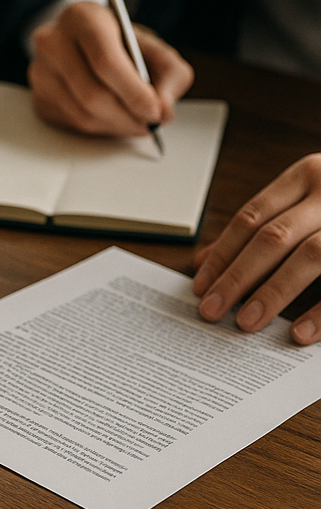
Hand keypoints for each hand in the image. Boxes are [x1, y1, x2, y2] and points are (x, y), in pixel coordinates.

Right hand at [28, 0, 192, 135]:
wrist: (82, 42)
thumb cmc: (118, 43)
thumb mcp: (152, 46)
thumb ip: (169, 73)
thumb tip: (164, 111)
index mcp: (82, 18)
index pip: (105, 61)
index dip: (133, 92)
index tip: (155, 110)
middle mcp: (52, 42)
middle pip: (92, 93)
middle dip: (127, 115)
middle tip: (149, 122)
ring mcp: (40, 72)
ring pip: (82, 115)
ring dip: (116, 126)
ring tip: (135, 121)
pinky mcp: (39, 98)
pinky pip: (73, 124)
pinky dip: (100, 128)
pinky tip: (113, 118)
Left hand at [193, 155, 320, 343]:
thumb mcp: (305, 200)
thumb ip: (259, 226)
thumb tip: (202, 262)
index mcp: (307, 175)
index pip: (250, 217)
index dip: (222, 254)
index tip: (199, 287)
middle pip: (273, 237)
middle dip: (237, 277)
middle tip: (211, 311)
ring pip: (312, 256)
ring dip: (274, 293)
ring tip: (246, 324)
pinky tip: (299, 332)